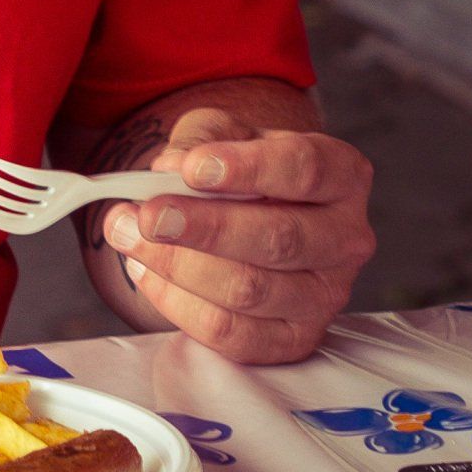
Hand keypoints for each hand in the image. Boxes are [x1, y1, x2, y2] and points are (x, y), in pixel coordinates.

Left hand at [99, 109, 374, 363]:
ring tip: (126, 234)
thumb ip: (199, 140)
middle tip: (148, 215)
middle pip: (279, 239)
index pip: (305, 169)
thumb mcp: (221, 133)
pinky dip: (179, 304)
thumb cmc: (237, 166)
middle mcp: (345, 239)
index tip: (191, 168)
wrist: (248, 212)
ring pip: (250, 290)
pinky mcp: (294, 339)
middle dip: (205, 228)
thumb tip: (170, 169)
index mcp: (341, 174)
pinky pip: (233, 334)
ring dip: (177, 266)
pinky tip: (145, 271)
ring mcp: (324, 296)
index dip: (248, 169)